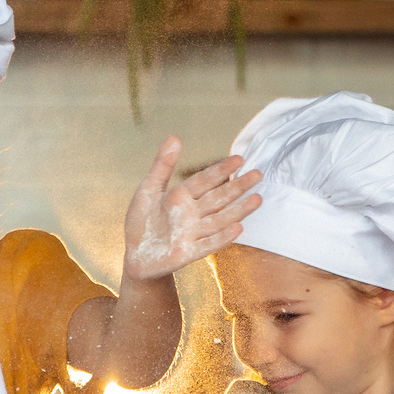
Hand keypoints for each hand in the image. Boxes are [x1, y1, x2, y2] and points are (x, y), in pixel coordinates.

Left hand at [122, 139, 262, 282]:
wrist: (135, 255)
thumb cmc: (142, 221)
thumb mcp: (148, 189)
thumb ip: (162, 165)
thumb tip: (175, 137)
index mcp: (182, 196)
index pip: (205, 180)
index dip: (221, 170)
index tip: (239, 159)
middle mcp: (192, 213)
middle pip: (218, 198)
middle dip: (238, 187)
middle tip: (258, 174)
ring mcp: (192, 233)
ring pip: (219, 220)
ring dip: (238, 210)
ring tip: (257, 199)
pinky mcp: (187, 253)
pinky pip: (207, 244)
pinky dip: (221, 237)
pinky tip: (237, 228)